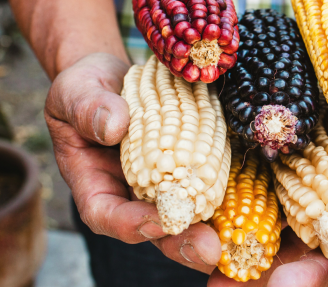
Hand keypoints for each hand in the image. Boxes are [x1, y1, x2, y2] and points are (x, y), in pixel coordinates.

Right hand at [44, 53, 221, 273]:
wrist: (117, 78)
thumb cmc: (86, 87)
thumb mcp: (77, 91)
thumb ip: (88, 108)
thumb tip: (114, 125)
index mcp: (94, 182)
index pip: (105, 214)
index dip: (130, 224)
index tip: (157, 219)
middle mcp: (130, 192)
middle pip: (152, 227)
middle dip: (180, 242)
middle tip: (208, 249)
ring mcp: (162, 184)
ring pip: (184, 216)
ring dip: (208, 230)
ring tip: (232, 239)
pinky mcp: (188, 169)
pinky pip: (205, 187)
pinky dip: (225, 197)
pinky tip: (250, 203)